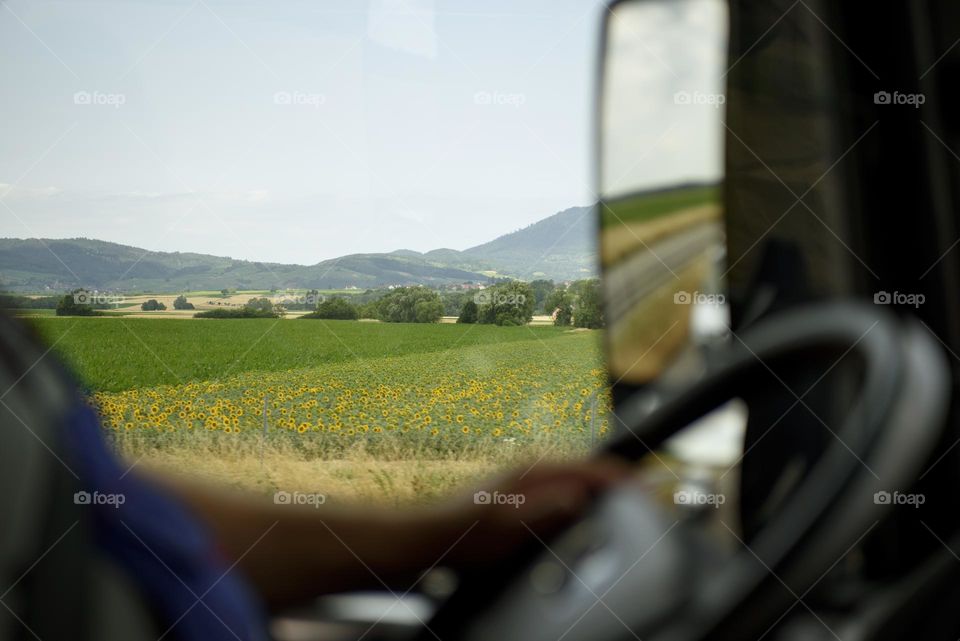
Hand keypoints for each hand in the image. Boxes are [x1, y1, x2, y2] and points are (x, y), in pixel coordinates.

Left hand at [436, 458, 631, 570]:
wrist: (433, 535)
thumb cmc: (467, 533)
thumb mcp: (512, 526)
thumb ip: (548, 509)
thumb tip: (580, 495)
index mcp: (532, 472)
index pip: (587, 467)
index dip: (618, 476)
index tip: (641, 484)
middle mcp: (529, 468)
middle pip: (583, 467)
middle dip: (612, 478)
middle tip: (638, 490)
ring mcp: (523, 477)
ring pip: (570, 476)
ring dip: (594, 484)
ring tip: (616, 496)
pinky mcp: (517, 490)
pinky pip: (558, 486)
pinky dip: (576, 492)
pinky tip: (577, 506)